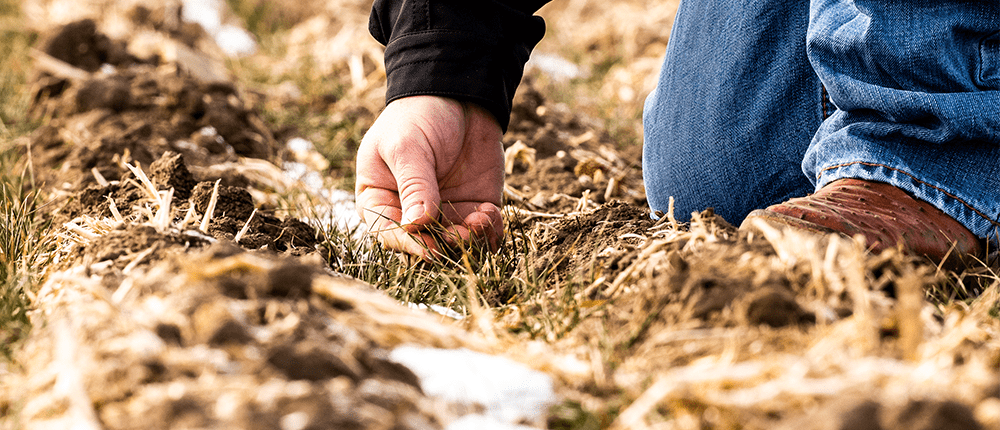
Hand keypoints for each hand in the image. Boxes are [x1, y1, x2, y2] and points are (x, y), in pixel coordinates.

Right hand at [355, 96, 504, 258]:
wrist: (458, 93)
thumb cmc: (417, 116)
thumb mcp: (407, 146)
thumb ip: (413, 185)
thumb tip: (416, 226)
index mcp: (381, 199)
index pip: (388, 233)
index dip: (408, 244)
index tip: (428, 246)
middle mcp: (412, 213)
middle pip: (425, 244)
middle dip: (444, 243)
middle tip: (461, 232)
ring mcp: (446, 212)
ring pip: (456, 242)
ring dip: (470, 238)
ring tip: (481, 218)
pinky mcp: (475, 207)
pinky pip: (483, 232)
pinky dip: (490, 231)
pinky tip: (492, 214)